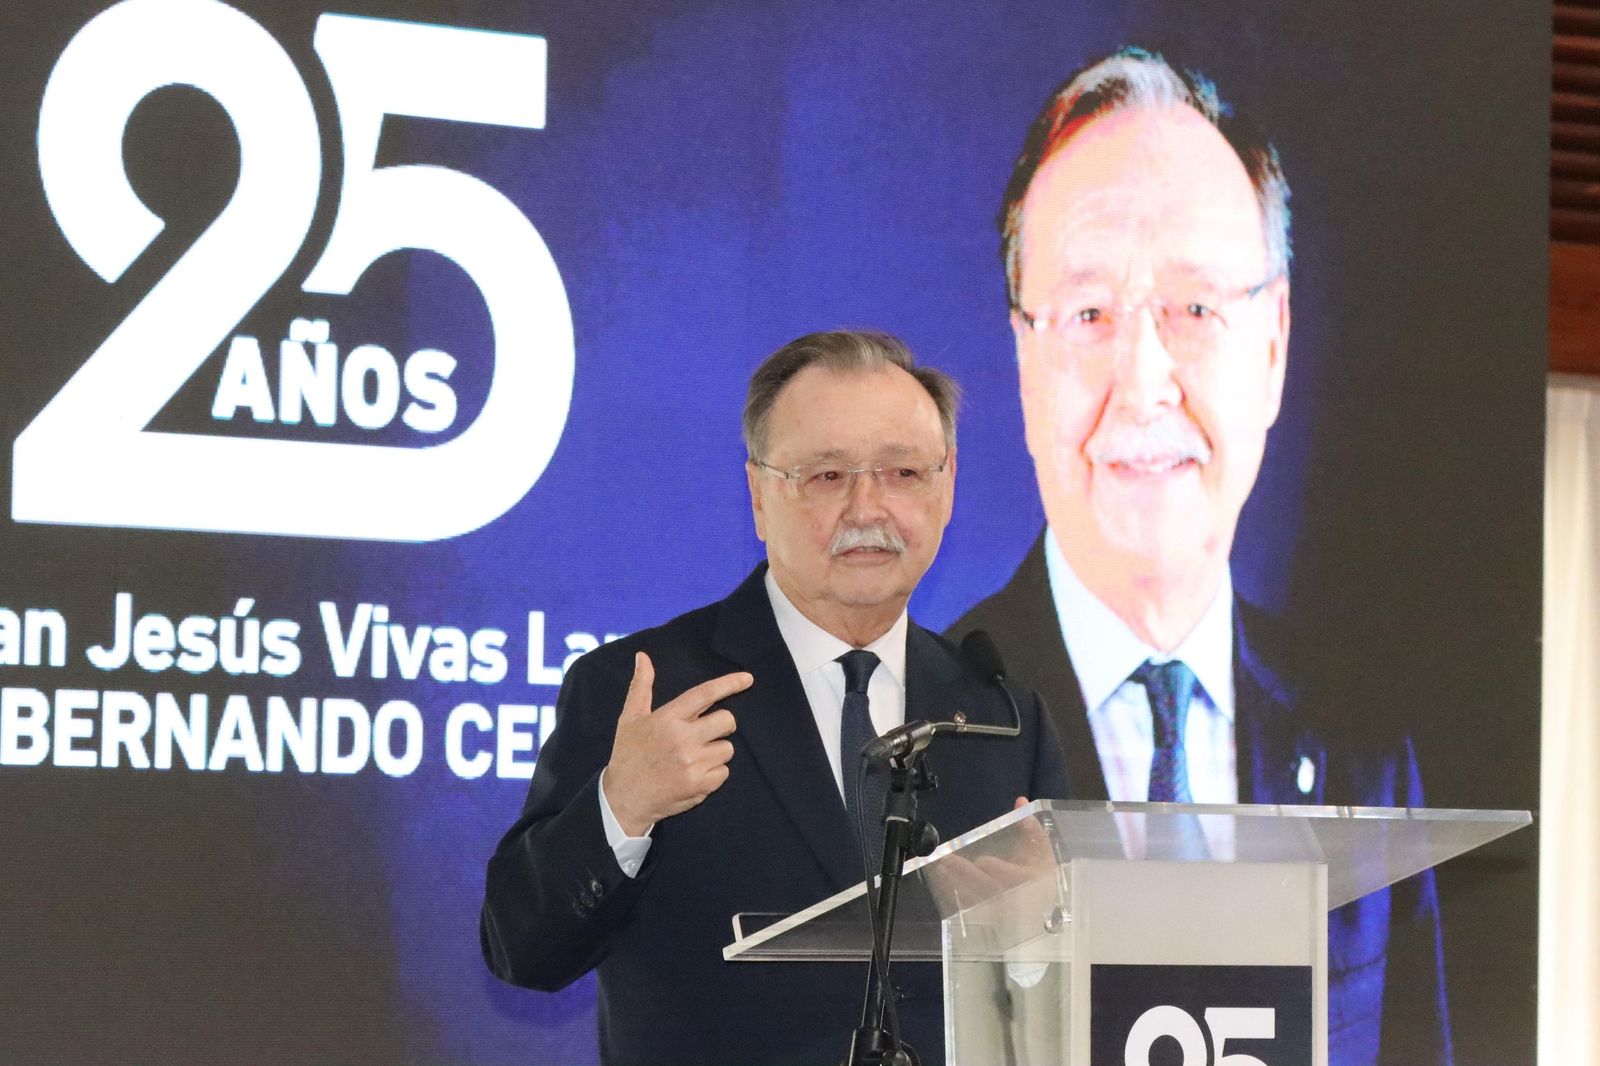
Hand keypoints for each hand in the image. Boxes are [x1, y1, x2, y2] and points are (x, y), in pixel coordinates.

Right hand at [602, 652, 751, 835]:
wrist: (623, 798)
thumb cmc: (628, 755)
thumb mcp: (630, 718)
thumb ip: (641, 686)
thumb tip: (643, 656)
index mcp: (667, 717)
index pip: (705, 694)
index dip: (729, 684)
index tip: (748, 679)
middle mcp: (682, 738)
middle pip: (727, 720)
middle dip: (721, 725)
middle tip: (705, 734)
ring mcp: (692, 763)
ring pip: (727, 749)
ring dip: (716, 752)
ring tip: (694, 759)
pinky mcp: (699, 785)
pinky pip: (724, 772)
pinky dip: (714, 774)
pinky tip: (694, 775)